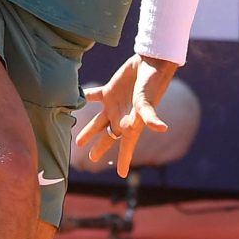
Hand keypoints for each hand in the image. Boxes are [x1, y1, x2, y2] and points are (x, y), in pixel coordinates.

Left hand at [73, 54, 176, 177]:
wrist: (150, 64)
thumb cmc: (151, 85)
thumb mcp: (147, 102)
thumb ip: (149, 116)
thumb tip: (162, 129)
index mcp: (130, 124)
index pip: (126, 147)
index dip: (124, 161)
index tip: (121, 175)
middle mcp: (121, 117)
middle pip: (108, 137)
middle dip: (100, 148)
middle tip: (91, 157)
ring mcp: (114, 105)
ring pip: (98, 122)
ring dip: (88, 131)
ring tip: (78, 142)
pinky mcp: (109, 91)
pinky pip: (93, 97)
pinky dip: (84, 98)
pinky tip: (76, 100)